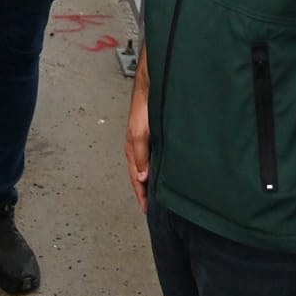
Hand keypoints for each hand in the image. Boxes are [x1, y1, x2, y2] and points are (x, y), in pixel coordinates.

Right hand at [125, 82, 151, 212]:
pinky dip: (156, 168)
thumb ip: (141, 156)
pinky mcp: (155, 136)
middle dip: (145, 191)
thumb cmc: (144, 106)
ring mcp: (147, 142)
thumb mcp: (140, 134)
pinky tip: (163, 170)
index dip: (141, 195)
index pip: (136, 179)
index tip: (146, 209)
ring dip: (150, 180)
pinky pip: (154, 157)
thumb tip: (142, 177)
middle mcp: (139, 148)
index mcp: (133, 150)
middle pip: (141, 175)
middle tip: (151, 206)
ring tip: (156, 193)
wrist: (153, 85)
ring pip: (148, 166)